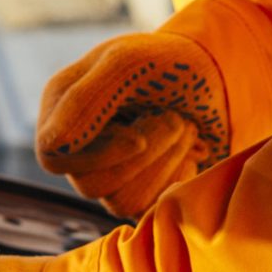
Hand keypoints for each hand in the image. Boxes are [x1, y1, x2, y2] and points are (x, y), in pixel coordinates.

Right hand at [37, 27, 230, 214]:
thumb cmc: (168, 61)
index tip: (139, 137)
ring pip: (120, 201)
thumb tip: (53, 145)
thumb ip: (86, 98)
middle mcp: (78, 144)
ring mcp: (106, 172)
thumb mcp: (128, 64)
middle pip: (89, 185)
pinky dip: (175, 179)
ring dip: (164, 163)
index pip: (54, 155)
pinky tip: (187, 151)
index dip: (98, 154)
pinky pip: (147, 210)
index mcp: (62, 107)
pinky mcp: (137, 191)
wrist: (217, 75)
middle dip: (144, 155)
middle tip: (176, 119)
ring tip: (185, 128)